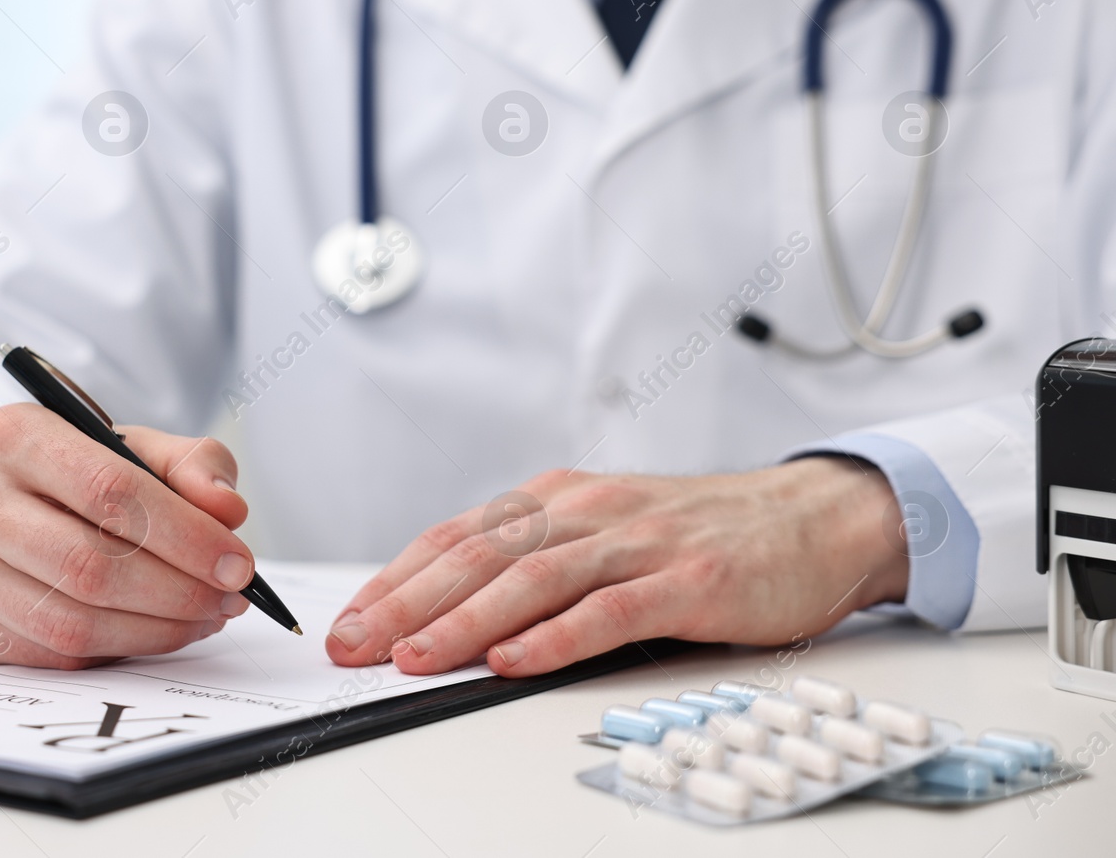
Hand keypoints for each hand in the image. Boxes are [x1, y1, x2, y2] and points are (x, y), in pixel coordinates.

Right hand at [0, 406, 254, 667]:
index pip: (111, 491)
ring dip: (157, 630)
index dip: (185, 535)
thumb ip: (189, 464)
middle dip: (179, 591)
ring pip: (73, 623)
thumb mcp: (124, 443)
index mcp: (12, 435)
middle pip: (92, 566)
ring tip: (204, 617)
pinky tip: (154, 630)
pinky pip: (54, 654)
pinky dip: (118, 649)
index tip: (237, 562)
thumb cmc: (61, 470)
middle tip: (229, 597)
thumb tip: (228, 511)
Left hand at [324, 458, 908, 676]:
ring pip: (533, 580)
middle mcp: (587, 512)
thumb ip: (538, 563)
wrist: (813, 517)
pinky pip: (610, 611)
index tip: (349, 620)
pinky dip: (557, 637)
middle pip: (478, 557)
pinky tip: (516, 661)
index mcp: (558, 500)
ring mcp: (637, 544)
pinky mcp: (687, 580)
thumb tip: (451, 614)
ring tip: (415, 658)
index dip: (395, 580)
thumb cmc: (699, 534)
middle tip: (354, 645)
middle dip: (406, 604)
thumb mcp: (605, 533)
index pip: (456, 538)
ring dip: (465, 622)